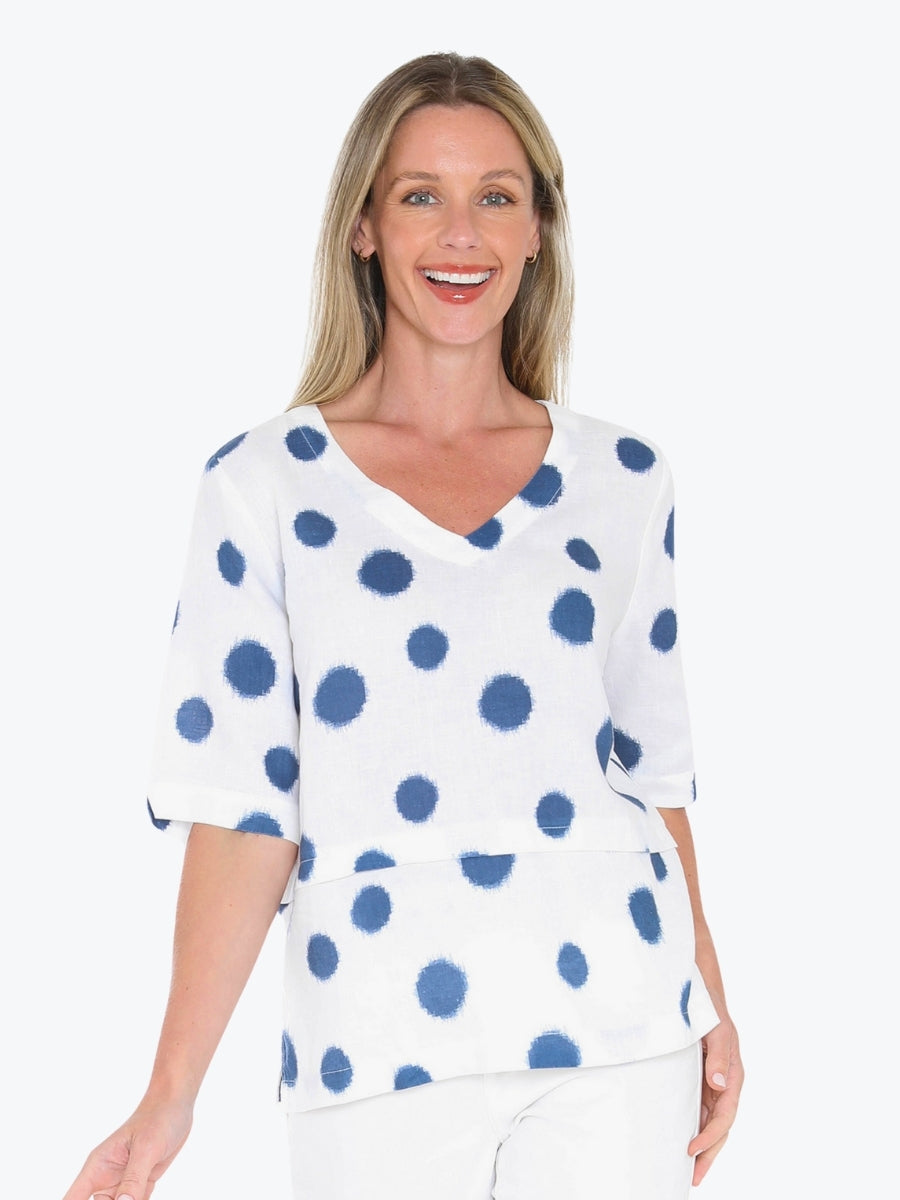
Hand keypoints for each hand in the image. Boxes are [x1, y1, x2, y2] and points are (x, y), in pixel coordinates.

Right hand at [62, 1097, 192, 1199]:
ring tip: (138, 1193)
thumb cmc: (158, 1116)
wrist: (176, 1103)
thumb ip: (134, 1178)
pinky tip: (145, 1197)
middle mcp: (107, 1177)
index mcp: (98, 1166)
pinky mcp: (140, 1184)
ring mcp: (123, 1182)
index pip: (73, 1198)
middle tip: (123, 1199)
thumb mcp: (146, 1148)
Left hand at [688, 1016, 742, 1185]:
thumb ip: (717, 1056)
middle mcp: (724, 1085)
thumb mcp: (717, 1031)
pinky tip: (684, 1140)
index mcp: (732, 1076)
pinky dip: (695, 1128)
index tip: (692, 1150)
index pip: (724, 1116)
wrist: (701, 996)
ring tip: (689, 1170)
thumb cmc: (710, 1011)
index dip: (710, 1136)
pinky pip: (700, 1110)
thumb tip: (718, 1083)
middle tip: (693, 1177)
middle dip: (709, 1153)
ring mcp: (714, 1085)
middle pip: (719, 1127)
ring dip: (702, 1146)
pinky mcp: (701, 1081)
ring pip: (710, 1122)